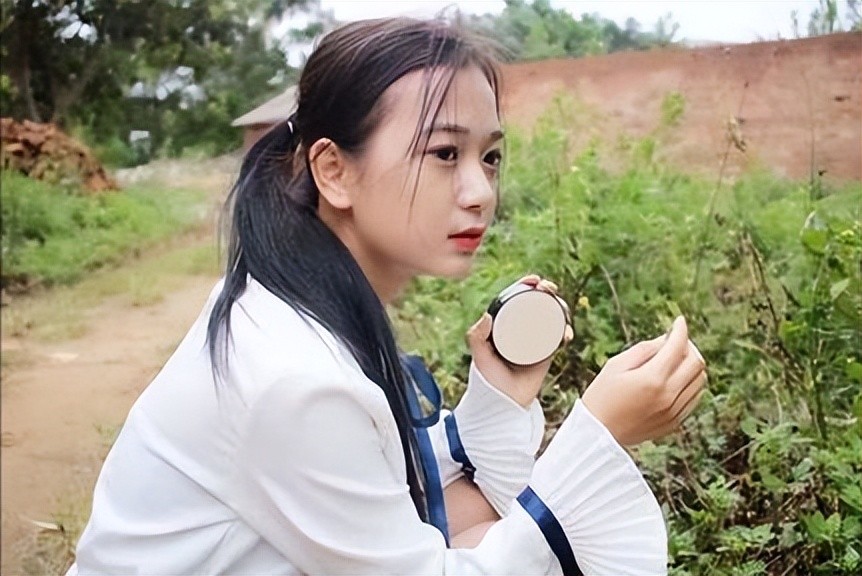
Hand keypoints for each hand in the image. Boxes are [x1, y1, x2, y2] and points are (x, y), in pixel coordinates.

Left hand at [466, 275, 572, 407]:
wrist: (505, 404)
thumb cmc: (488, 380)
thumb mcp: (480, 355)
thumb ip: (477, 337)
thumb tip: (487, 316)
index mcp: (504, 325)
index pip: (516, 299)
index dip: (526, 285)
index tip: (534, 280)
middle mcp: (520, 329)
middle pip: (537, 304)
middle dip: (548, 291)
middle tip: (549, 289)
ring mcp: (535, 340)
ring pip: (552, 317)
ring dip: (561, 306)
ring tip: (560, 306)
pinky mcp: (547, 353)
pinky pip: (560, 337)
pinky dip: (566, 331)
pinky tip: (567, 332)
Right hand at [581, 316, 705, 445]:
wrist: (598, 434)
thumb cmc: (602, 396)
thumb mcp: (616, 365)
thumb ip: (644, 350)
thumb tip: (666, 339)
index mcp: (652, 378)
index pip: (678, 346)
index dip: (680, 329)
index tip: (678, 321)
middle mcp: (668, 395)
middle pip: (697, 362)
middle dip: (689, 346)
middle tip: (676, 341)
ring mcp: (674, 411)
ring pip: (700, 381)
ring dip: (692, 365)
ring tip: (676, 360)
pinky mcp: (674, 422)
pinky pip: (694, 398)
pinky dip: (691, 384)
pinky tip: (676, 379)